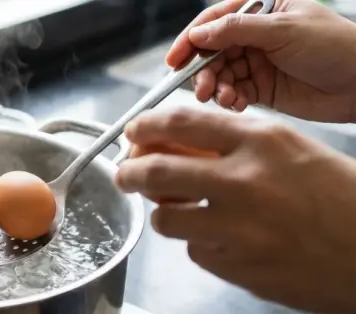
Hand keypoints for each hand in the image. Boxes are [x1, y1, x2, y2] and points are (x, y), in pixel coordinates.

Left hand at [115, 107, 355, 313]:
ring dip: (165, 215)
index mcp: (262, 143)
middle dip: (129, 173)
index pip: (182, 122)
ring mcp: (236, 228)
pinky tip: (224, 242)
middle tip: (125, 175)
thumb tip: (179, 147)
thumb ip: (238, 147)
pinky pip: (196, 252)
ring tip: (177, 213)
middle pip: (156, 171)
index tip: (134, 132)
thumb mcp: (295, 153)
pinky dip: (201, 245)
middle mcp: (244, 182)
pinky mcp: (235, 267)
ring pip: (167, 219)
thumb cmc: (343, 201)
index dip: (147, 126)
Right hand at [168, 0, 355, 122]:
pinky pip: (233, 93)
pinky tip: (237, 104)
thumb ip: (237, 30)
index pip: (214, 21)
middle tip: (203, 89)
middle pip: (211, 51)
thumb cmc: (336, 46)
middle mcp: (255, 35)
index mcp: (260, 10)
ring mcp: (257, 62)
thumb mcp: (283, 30)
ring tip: (224, 98)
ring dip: (216, 88)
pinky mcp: (261, 88)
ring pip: (219, 75)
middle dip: (203, 71)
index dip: (190, 40)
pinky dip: (230, 100)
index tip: (175, 59)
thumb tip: (199, 33)